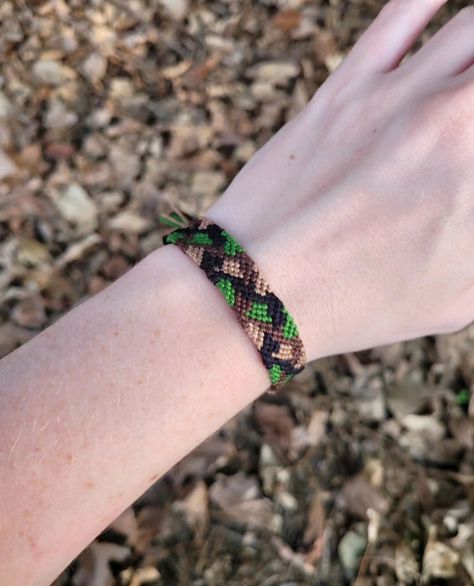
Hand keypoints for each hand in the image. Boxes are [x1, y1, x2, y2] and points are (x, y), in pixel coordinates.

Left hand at [207, 0, 473, 360]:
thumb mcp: (460, 295)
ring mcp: (395, 95)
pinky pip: (401, 14)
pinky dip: (432, 0)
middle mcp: (452, 119)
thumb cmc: (362, 305)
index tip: (470, 171)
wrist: (263, 288)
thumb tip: (473, 202)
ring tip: (470, 70)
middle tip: (466, 125)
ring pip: (473, 28)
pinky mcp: (344, 87)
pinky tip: (448, 5)